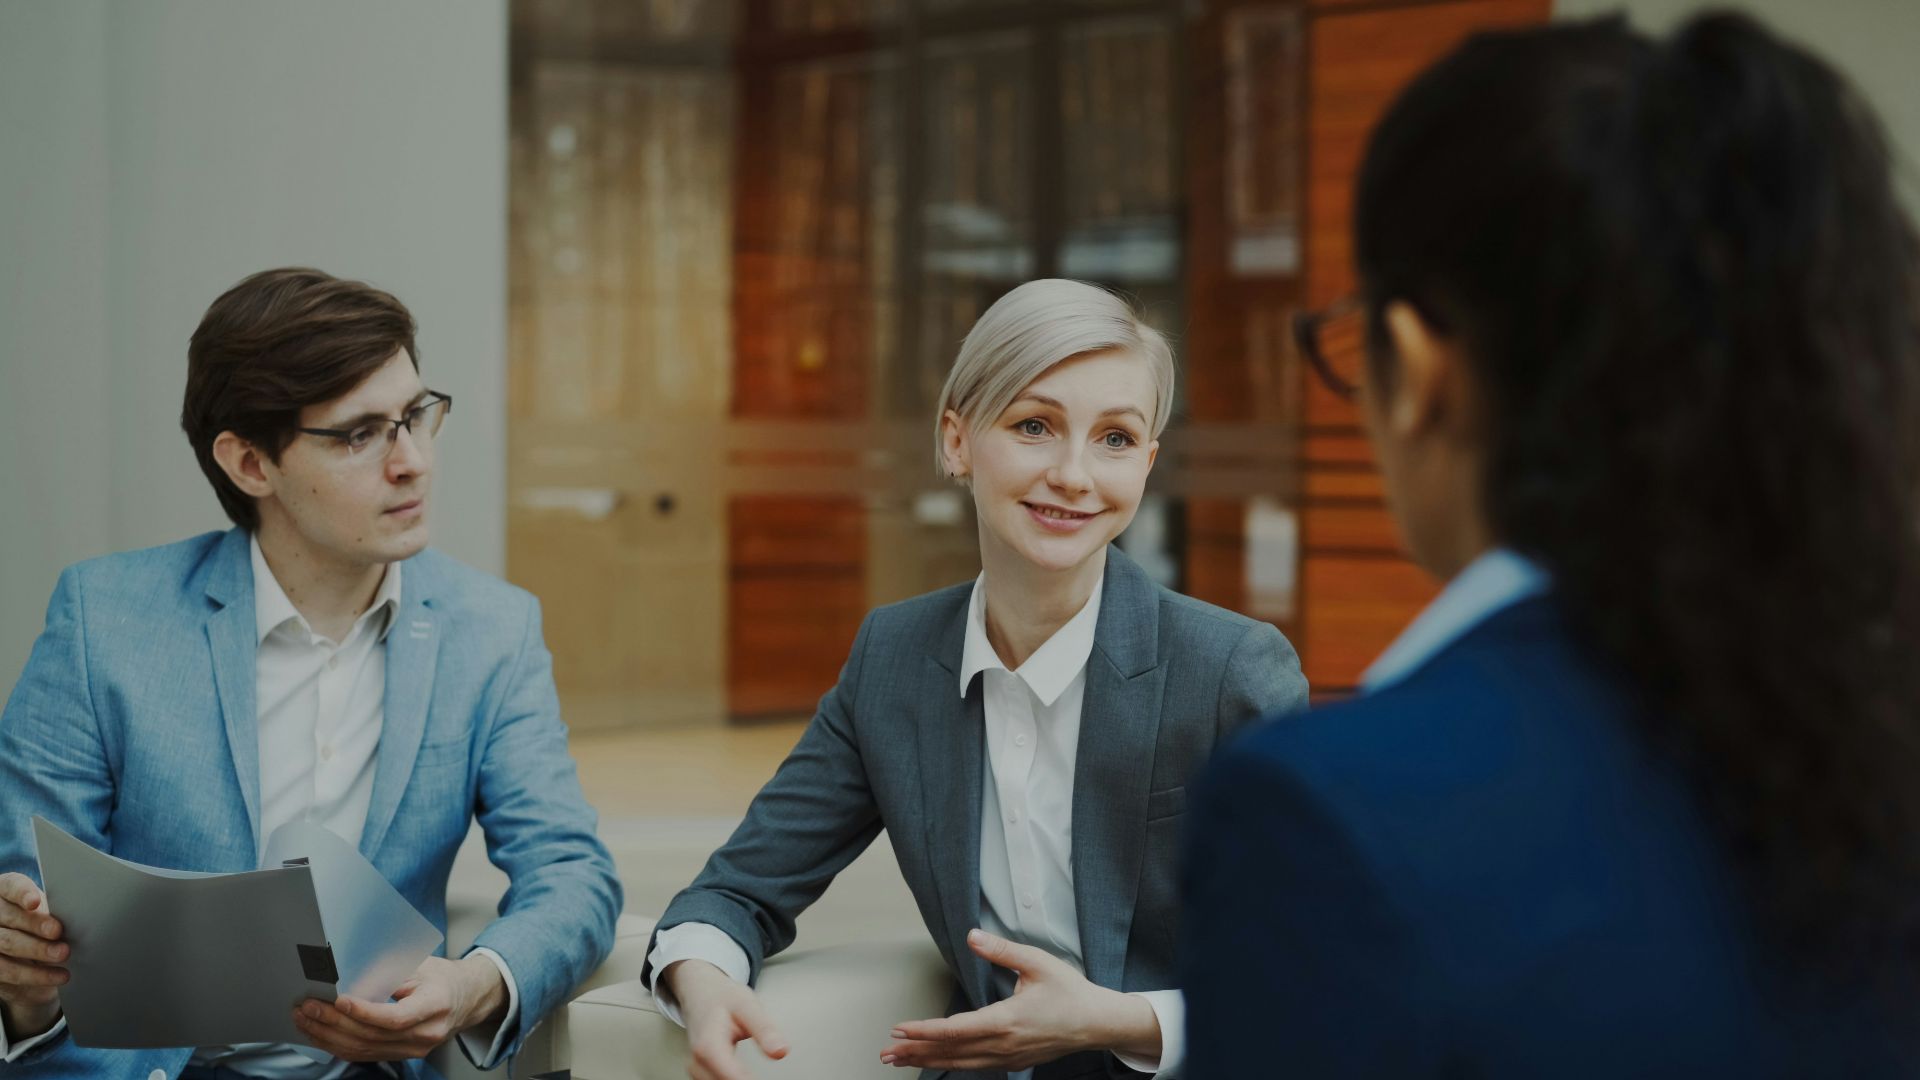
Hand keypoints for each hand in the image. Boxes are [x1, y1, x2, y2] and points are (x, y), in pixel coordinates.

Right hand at [0, 873, 66, 1041]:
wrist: (34, 960)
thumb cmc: (46, 924)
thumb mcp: (50, 913)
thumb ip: (56, 909)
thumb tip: (81, 910)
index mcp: (7, 892)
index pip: (11, 887)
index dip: (22, 894)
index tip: (35, 902)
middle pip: (11, 917)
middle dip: (36, 925)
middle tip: (58, 932)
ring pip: (7, 943)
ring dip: (38, 950)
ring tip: (63, 954)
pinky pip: (8, 971)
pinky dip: (36, 975)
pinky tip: (58, 975)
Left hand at [292, 954, 505, 1060]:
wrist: (465, 999)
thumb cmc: (442, 978)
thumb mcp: (422, 965)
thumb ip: (390, 973)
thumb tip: (350, 978)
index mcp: (435, 1006)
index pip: (396, 1018)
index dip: (365, 1012)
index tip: (339, 1000)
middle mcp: (426, 1034)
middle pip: (373, 1036)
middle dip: (335, 1022)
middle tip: (309, 1007)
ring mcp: (413, 1049)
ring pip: (363, 1049)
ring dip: (328, 1036)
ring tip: (305, 1019)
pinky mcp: (401, 1055)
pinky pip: (364, 1055)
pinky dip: (337, 1045)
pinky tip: (319, 1033)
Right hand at [662, 958, 789, 1079]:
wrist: (701, 991)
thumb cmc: (722, 997)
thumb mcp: (748, 1005)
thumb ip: (764, 1029)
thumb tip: (781, 1052)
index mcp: (708, 1046)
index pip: (733, 1077)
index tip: (769, 1077)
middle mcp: (698, 1062)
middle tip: (770, 1067)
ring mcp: (697, 1069)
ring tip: (756, 1073)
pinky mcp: (701, 1072)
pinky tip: (746, 1076)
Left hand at [880, 928, 1161, 1071]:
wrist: (1097, 1023)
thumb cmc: (1070, 992)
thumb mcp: (1038, 962)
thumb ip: (1001, 951)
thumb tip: (973, 936)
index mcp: (1007, 1019)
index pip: (955, 1028)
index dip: (924, 1030)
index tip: (901, 1028)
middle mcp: (1004, 1044)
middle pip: (951, 1051)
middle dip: (915, 1051)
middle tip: (885, 1051)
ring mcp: (1008, 1057)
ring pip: (960, 1063)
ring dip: (928, 1060)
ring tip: (900, 1059)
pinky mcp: (1013, 1061)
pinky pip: (975, 1066)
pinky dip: (951, 1064)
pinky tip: (937, 1061)